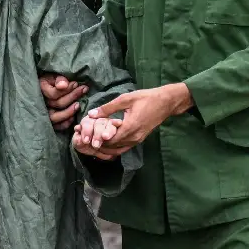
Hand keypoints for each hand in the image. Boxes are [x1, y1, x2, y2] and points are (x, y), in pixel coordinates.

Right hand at [39, 75, 87, 129]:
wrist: (48, 87)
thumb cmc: (53, 80)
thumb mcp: (54, 75)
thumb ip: (59, 79)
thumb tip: (64, 85)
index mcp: (41, 89)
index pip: (54, 94)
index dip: (67, 90)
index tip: (76, 83)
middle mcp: (41, 103)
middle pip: (57, 104)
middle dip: (72, 96)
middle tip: (83, 89)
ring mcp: (44, 113)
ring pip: (55, 117)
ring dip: (69, 112)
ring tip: (78, 105)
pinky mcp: (49, 120)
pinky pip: (56, 126)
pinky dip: (65, 123)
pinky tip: (73, 117)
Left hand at [72, 83, 192, 158]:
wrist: (166, 103)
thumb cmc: (146, 98)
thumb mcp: (126, 99)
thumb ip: (108, 108)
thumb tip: (92, 114)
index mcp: (130, 127)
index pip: (108, 139)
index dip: (94, 139)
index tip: (83, 136)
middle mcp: (133, 138)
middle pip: (110, 147)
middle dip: (96, 144)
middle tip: (83, 140)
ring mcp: (137, 140)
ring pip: (116, 150)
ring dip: (103, 147)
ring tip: (90, 142)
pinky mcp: (138, 140)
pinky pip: (123, 148)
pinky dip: (112, 148)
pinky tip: (104, 143)